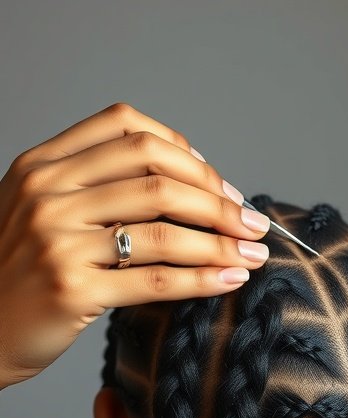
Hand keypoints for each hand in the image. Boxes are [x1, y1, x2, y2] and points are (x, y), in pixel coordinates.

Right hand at [0, 102, 270, 388]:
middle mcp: (47, 193)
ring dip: (222, 241)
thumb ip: (90, 186)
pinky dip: (202, 278)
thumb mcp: (37, 209)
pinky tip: (229, 280)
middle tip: (251, 222)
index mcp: (42, 164)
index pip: (127, 129)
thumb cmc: (17, 273)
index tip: (217, 182)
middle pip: (156, 174)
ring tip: (253, 253)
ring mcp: (58, 240)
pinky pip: (155, 278)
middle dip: (217, 197)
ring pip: (164, 228)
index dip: (184, 151)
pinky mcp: (71, 288)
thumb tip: (186, 184)